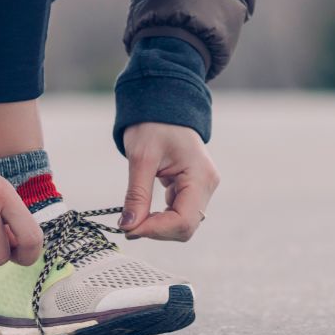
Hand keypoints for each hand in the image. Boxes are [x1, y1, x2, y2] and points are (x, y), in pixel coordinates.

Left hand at [119, 121, 217, 241]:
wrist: (163, 103)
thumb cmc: (153, 124)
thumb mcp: (141, 157)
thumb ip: (137, 194)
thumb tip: (128, 226)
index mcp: (201, 176)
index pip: (183, 220)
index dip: (156, 230)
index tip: (128, 228)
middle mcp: (207, 185)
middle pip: (185, 227)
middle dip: (156, 230)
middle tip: (127, 225)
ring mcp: (201, 188)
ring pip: (182, 224)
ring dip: (158, 226)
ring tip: (134, 217)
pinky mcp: (192, 189)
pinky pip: (179, 214)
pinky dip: (160, 218)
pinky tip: (144, 211)